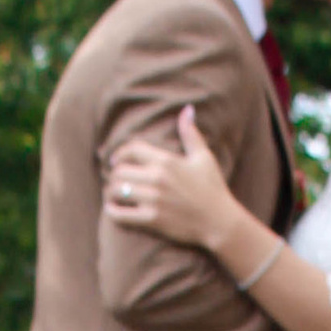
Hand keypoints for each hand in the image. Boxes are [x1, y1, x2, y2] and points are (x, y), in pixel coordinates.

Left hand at [107, 106, 243, 254]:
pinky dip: (111, 210)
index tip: (115, 160)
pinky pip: (120, 214)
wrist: (219, 221)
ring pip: (116, 190)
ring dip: (111, 192)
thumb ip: (190, 133)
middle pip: (119, 171)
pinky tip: (111, 208)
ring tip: (113, 194)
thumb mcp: (203, 157)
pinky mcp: (152, 219)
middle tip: (116, 180)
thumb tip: (187, 110)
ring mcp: (153, 199)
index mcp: (166, 160)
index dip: (120, 153)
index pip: (132, 149)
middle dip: (115, 175)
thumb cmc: (212, 188)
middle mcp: (157, 178)